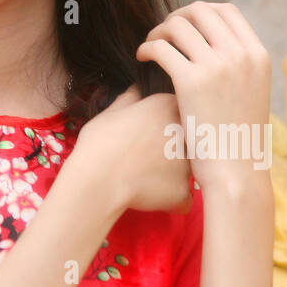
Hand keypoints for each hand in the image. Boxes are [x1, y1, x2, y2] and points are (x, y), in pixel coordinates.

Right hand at [74, 86, 193, 216]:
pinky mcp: (184, 190)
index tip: (148, 131)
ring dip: (174, 171)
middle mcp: (184, 131)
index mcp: (168, 106)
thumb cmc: (100, 141)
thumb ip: (130, 98)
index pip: (178, 109)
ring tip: (147, 176)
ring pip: (188, 166)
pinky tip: (152, 194)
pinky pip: (184, 195)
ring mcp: (188, 162)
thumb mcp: (111, 112)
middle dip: (174, 145)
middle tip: (148, 154)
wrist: (97, 178)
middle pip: (187, 137)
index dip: (163, 121)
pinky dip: (172, 197)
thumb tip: (137, 89)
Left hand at [135, 1, 271, 194]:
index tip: (186, 26)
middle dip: (176, 17)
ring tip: (150, 47)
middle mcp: (240, 54)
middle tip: (163, 35)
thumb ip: (238, 64)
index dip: (200, 12)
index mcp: (258, 55)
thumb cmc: (237, 137)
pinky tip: (142, 59)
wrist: (236, 171)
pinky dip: (147, 48)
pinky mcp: (191, 81)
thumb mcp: (251, 91)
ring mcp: (217, 66)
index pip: (227, 10)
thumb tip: (211, 42)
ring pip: (177, 25)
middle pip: (200, 10)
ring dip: (158, 31)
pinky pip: (160, 48)